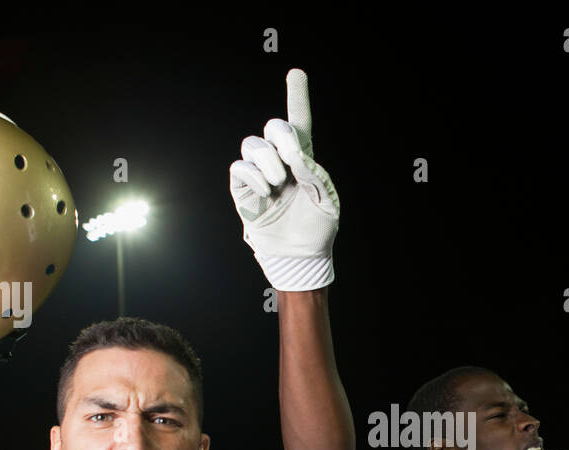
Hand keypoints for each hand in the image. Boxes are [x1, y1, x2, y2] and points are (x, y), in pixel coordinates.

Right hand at [229, 68, 339, 290]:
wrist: (300, 257)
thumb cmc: (318, 230)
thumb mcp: (328, 202)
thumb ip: (315, 174)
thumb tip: (295, 154)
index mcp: (305, 160)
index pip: (299, 123)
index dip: (297, 96)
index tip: (296, 73)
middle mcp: (280, 162)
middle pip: (273, 126)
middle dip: (282, 134)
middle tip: (293, 156)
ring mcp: (259, 174)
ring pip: (253, 145)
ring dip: (268, 159)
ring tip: (278, 182)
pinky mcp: (242, 190)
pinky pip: (240, 168)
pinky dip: (253, 176)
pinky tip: (266, 192)